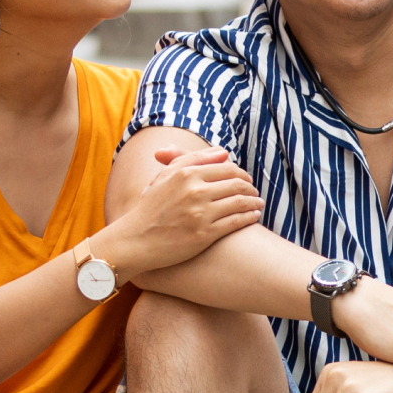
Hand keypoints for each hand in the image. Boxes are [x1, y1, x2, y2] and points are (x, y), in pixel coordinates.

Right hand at [104, 147, 258, 272]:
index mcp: (185, 174)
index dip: (242, 174)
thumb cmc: (152, 207)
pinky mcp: (204, 234)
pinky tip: (254, 217)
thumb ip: (193, 159)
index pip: (227, 168)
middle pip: (237, 184)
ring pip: (240, 202)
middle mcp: (194, 191)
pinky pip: (237, 222)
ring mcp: (200, 213)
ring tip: (258, 204)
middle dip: (251, 188)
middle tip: (255, 193)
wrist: (135, 240)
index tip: (246, 180)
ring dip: (255, 202)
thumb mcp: (166, 176)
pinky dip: (250, 217)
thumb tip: (224, 152)